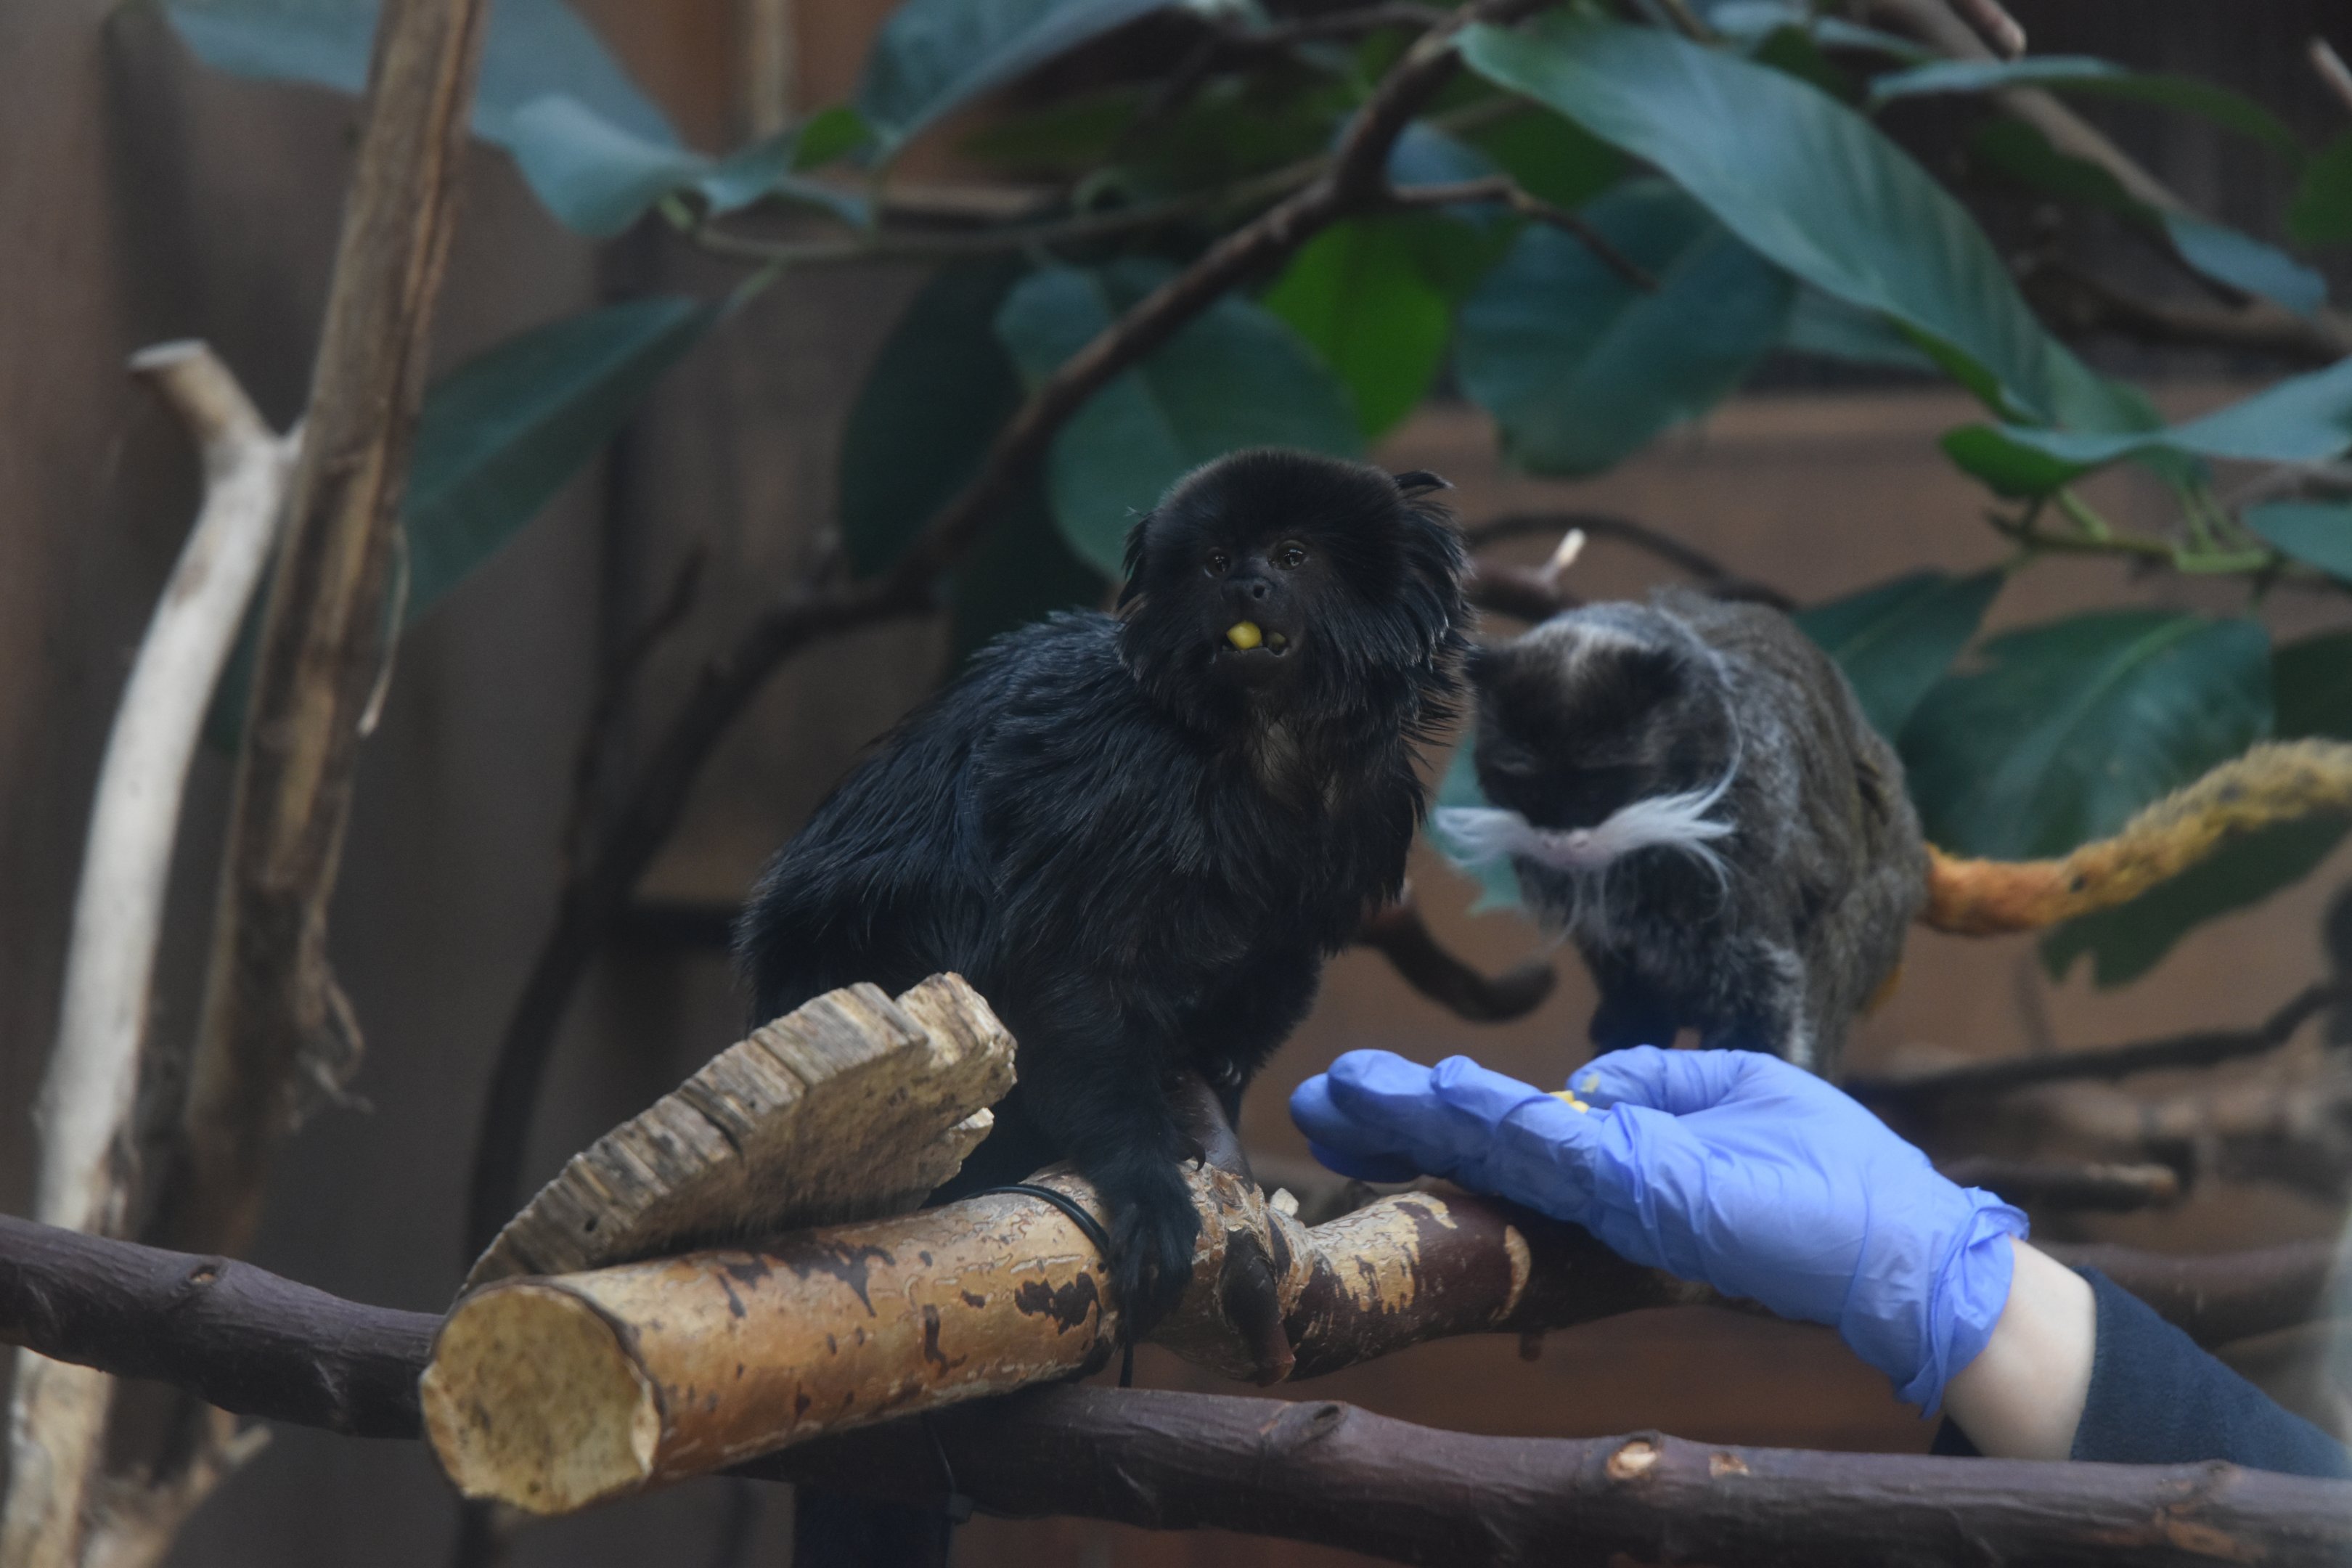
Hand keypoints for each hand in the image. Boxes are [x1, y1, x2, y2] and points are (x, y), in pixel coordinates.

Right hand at [1290, 1046, 2025, 1412]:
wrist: (1913, 1257)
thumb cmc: (1832, 1184)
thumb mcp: (1734, 1095)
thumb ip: (1648, 1087)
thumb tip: (1583, 1080)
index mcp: (1622, 1151)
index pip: (1505, 1123)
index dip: (1428, 1108)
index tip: (1357, 1090)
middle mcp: (1611, 1177)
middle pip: (1485, 1138)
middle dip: (1397, 1117)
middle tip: (1311, 1097)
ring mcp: (1630, 1189)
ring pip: (1506, 1143)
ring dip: (1424, 1117)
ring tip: (1345, 1096)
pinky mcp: (1661, 1196)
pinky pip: (1565, 1148)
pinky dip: (1502, 1123)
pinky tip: (1446, 1098)